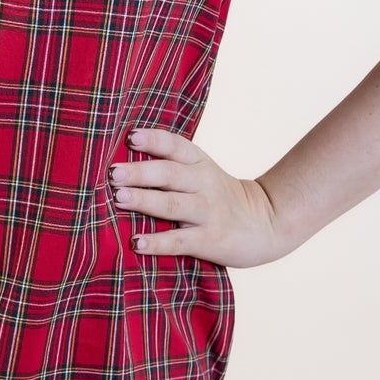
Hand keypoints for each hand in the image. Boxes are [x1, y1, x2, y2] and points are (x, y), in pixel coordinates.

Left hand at [111, 126, 298, 267]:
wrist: (266, 223)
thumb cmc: (220, 196)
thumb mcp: (203, 172)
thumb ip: (171, 164)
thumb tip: (122, 161)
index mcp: (200, 163)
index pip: (176, 146)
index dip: (154, 140)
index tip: (130, 137)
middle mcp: (204, 183)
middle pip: (169, 174)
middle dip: (139, 172)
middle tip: (113, 173)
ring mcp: (208, 212)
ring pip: (172, 205)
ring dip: (144, 201)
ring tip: (118, 198)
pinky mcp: (210, 239)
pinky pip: (179, 240)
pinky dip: (157, 242)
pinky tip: (136, 243)